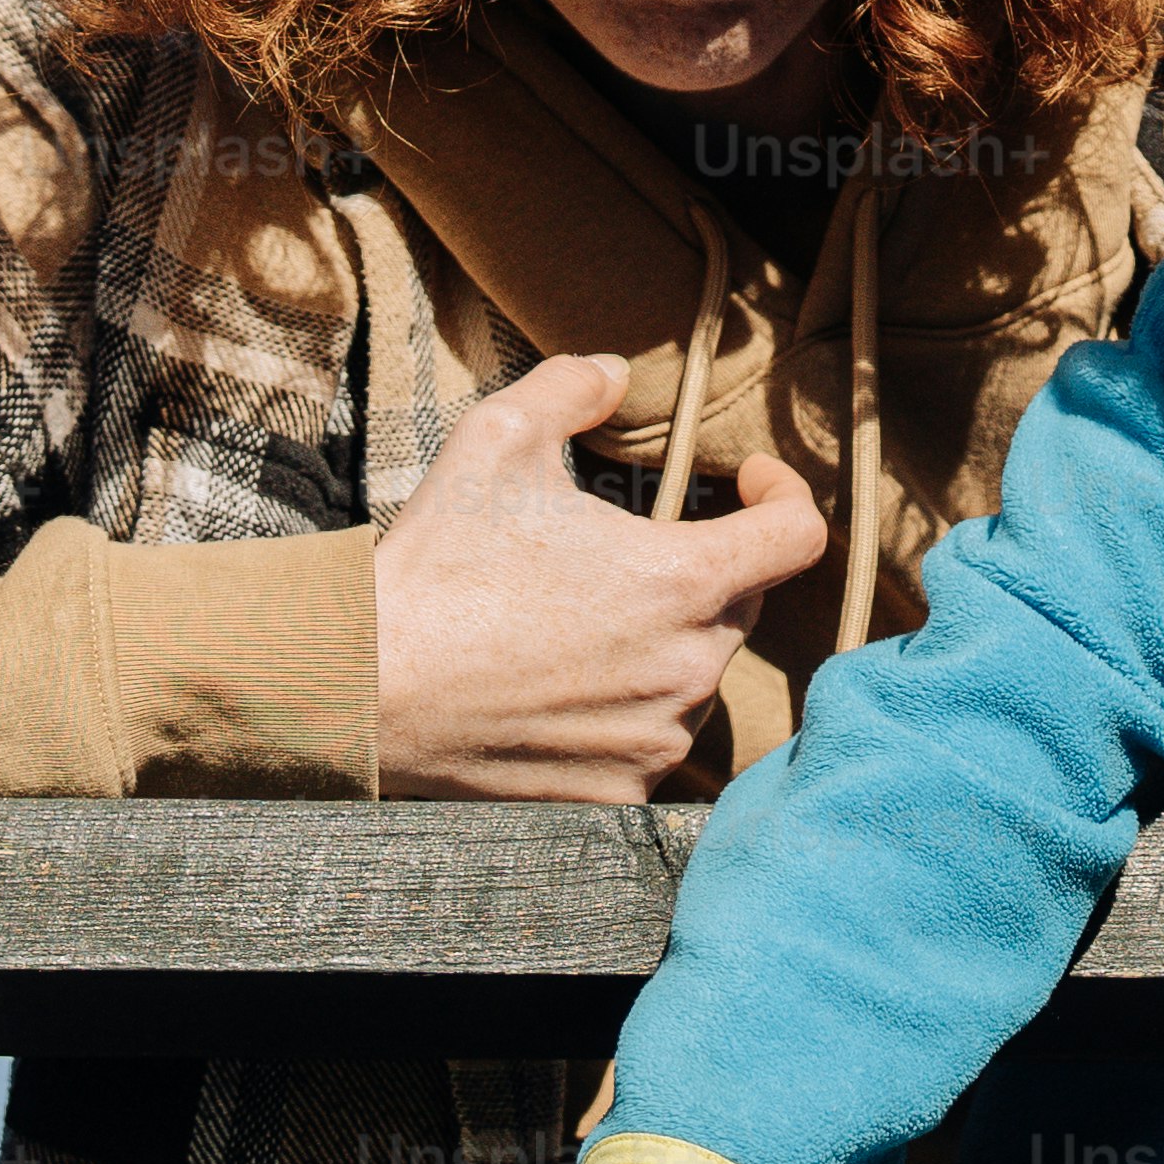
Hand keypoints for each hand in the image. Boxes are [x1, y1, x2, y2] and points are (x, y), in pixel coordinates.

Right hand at [368, 351, 829, 799]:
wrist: (364, 688)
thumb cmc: (436, 562)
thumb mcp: (497, 437)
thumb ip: (571, 388)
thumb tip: (614, 371)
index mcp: (682, 581)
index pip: (799, 535)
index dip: (782, 494)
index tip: (744, 481)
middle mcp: (689, 668)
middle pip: (741, 605)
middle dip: (700, 570)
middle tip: (617, 554)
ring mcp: (658, 738)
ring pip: (695, 676)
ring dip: (660, 644)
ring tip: (574, 627)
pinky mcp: (620, 792)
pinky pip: (652, 743)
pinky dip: (624, 713)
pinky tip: (560, 691)